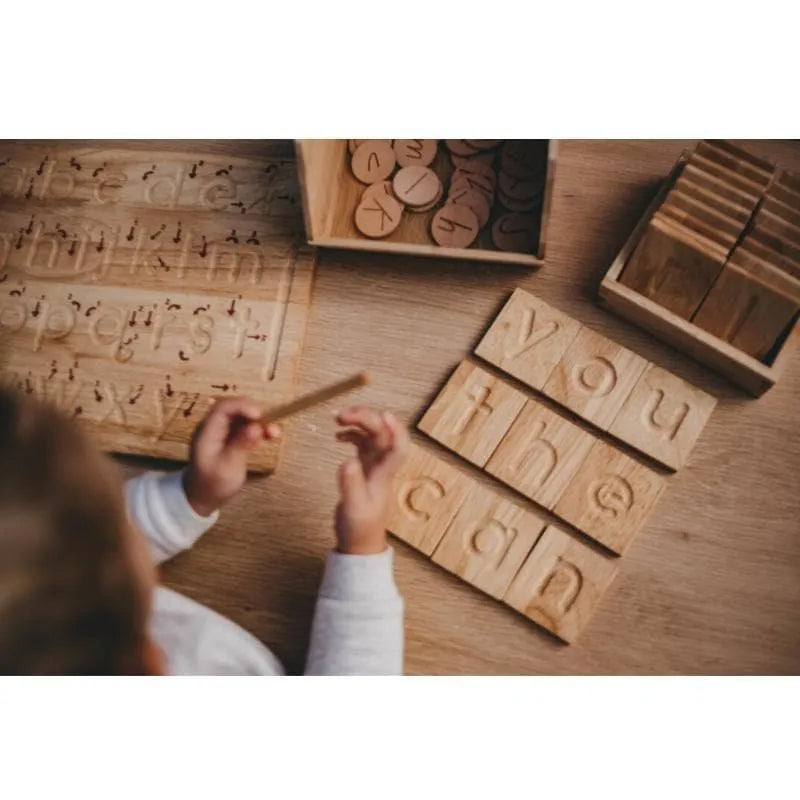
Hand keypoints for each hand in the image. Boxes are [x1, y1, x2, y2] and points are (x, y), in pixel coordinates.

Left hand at [183, 396, 280, 516]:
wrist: (201, 497)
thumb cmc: (212, 485)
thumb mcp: (228, 468)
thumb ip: (241, 445)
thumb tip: (256, 427)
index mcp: (207, 433)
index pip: (223, 408)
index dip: (243, 407)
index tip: (260, 416)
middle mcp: (213, 427)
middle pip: (234, 408)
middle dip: (255, 413)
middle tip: (271, 426)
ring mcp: (221, 431)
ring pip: (242, 416)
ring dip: (259, 421)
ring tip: (274, 433)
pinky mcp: (229, 437)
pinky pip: (244, 426)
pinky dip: (257, 429)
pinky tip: (268, 437)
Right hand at [334, 406, 408, 554]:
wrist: (360, 544)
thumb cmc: (360, 529)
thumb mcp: (353, 508)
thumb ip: (351, 485)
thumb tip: (347, 461)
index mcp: (384, 474)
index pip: (398, 447)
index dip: (395, 429)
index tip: (382, 415)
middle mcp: (382, 466)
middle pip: (382, 433)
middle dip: (365, 417)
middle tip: (341, 414)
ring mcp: (374, 466)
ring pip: (372, 435)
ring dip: (358, 422)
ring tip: (337, 418)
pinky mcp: (365, 468)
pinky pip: (362, 443)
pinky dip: (351, 434)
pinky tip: (337, 434)